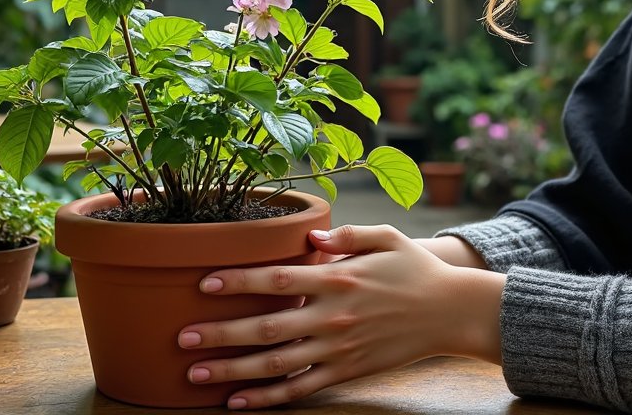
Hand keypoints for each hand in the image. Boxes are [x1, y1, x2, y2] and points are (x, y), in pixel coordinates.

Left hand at [177, 223, 504, 409]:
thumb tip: (312, 238)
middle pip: (268, 327)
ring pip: (277, 364)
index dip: (239, 281)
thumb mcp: (386, 237)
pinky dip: (267, 399)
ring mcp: (338, 349)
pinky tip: (237, 402)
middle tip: (183, 337)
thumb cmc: (413, 268)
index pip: (278, 279)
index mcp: (339, 278)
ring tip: (195, 374)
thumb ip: (348, 234)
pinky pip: (300, 390)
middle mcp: (333, 316)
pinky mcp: (346, 372)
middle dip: (221, 333)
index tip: (204, 283)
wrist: (449, 311)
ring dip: (233, 370)